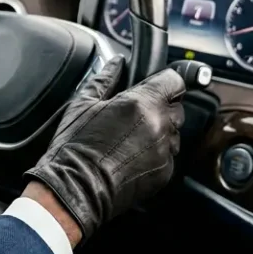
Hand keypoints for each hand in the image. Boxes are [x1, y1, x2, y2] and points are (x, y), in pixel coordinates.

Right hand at [23, 57, 184, 245]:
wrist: (76, 190)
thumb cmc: (75, 148)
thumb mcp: (82, 104)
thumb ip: (104, 79)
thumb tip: (115, 64)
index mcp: (141, 103)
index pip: (175, 81)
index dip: (165, 81)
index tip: (157, 84)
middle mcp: (159, 125)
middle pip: (177, 107)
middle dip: (161, 106)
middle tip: (135, 113)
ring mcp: (164, 151)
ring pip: (174, 133)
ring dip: (159, 131)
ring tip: (131, 139)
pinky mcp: (164, 174)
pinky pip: (168, 156)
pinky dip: (155, 154)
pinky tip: (131, 157)